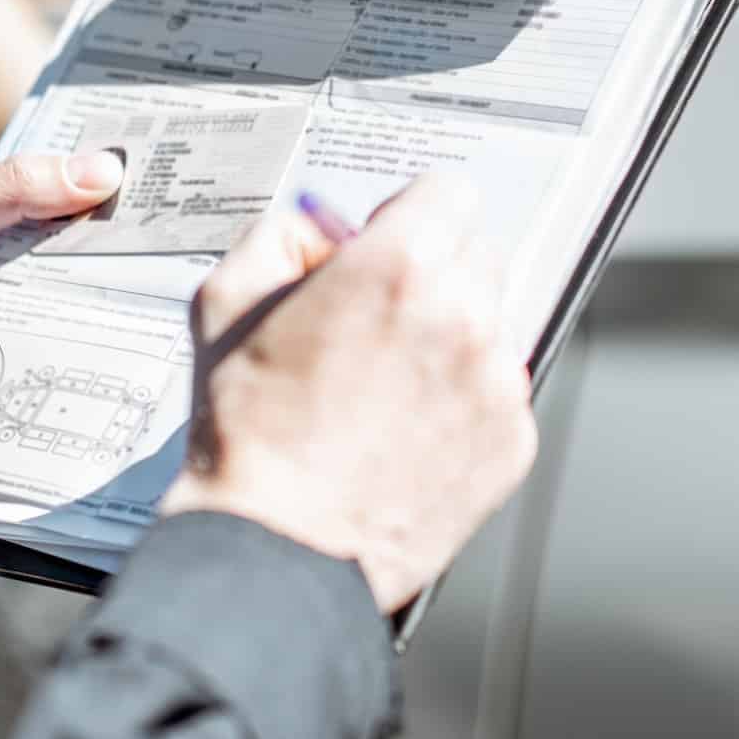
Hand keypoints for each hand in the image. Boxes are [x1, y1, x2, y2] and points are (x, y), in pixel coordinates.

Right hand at [163, 177, 537, 612]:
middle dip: (433, 272)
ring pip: (491, 326)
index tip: (388, 242)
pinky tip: (407, 430)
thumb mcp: (226, 302)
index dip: (409, 214)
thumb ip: (279, 237)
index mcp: (400, 266)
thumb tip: (319, 230)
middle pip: (477, 253)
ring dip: (451, 338)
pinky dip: (462, 403)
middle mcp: (464, 314)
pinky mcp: (512, 441)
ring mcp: (496, 382)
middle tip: (378, 318)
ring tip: (385, 386)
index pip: (448, 192)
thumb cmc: (249, 433)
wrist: (279, 545)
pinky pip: (498, 394)